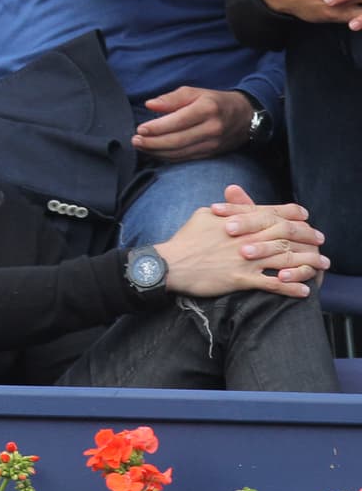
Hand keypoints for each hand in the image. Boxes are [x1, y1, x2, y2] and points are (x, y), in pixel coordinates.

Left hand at [132, 88, 251, 161]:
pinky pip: (184, 158)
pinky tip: (154, 152)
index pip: (177, 121)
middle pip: (176, 140)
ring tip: (140, 146)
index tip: (140, 129)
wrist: (245, 117)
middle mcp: (211, 128)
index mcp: (207, 109)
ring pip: (179, 152)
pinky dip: (167, 157)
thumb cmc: (215, 102)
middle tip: (135, 141)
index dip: (156, 127)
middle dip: (152, 143)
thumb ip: (172, 98)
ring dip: (156, 151)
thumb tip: (150, 105)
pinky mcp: (210, 154)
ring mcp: (212, 144)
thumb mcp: (196, 93)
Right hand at [158, 187, 327, 298]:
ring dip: (307, 262)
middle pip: (286, 234)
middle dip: (307, 236)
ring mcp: (245, 259)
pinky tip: (304, 291)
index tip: (305, 216)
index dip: (292, 213)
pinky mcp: (240, 279)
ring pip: (285, 258)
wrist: (169, 264)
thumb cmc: (184, 240)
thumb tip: (232, 200)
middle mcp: (246, 238)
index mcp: (238, 221)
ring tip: (321, 266)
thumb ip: (224, 209)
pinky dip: (290, 287)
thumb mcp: (203, 215)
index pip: (272, 212)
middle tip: (320, 240)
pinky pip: (272, 283)